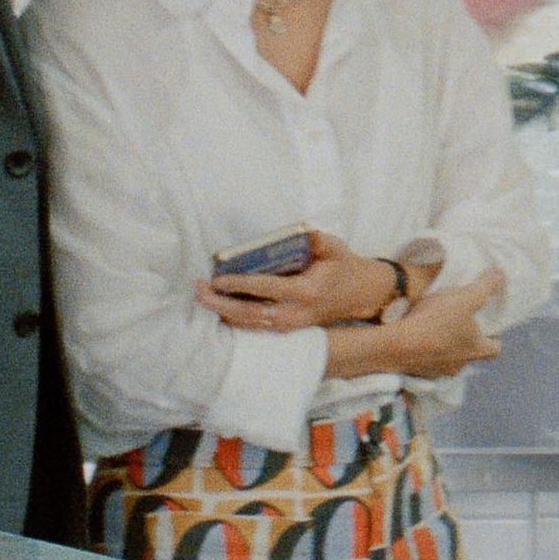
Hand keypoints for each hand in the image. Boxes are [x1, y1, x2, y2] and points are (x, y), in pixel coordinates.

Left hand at [200, 242, 398, 336]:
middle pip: (250, 313)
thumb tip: (300, 231)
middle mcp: (295, 313)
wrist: (359, 294)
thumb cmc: (343, 266)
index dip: (240, 284)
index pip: (266, 288)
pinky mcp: (286, 328)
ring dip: (222, 311)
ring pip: (249, 323)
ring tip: (201, 296)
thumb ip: (316, 240)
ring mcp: (290, 325)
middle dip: (220, 303)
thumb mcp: (335, 247)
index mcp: (306, 291)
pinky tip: (217, 306)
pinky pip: (255, 326)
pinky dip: (233, 318)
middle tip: (199, 290)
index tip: (217, 278)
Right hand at [370, 266, 504, 386]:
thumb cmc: (437, 322)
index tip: (487, 323)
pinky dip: (424, 351)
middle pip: (469, 353)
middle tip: (459, 321)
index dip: (494, 336)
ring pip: (447, 358)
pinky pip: (425, 362)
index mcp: (476, 350)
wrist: (396, 345)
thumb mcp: (467, 297)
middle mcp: (459, 366)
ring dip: (444, 345)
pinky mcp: (416, 373)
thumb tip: (501, 275)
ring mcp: (437, 372)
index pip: (495, 348)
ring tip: (435, 326)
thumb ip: (487, 285)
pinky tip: (416, 336)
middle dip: (466, 339)